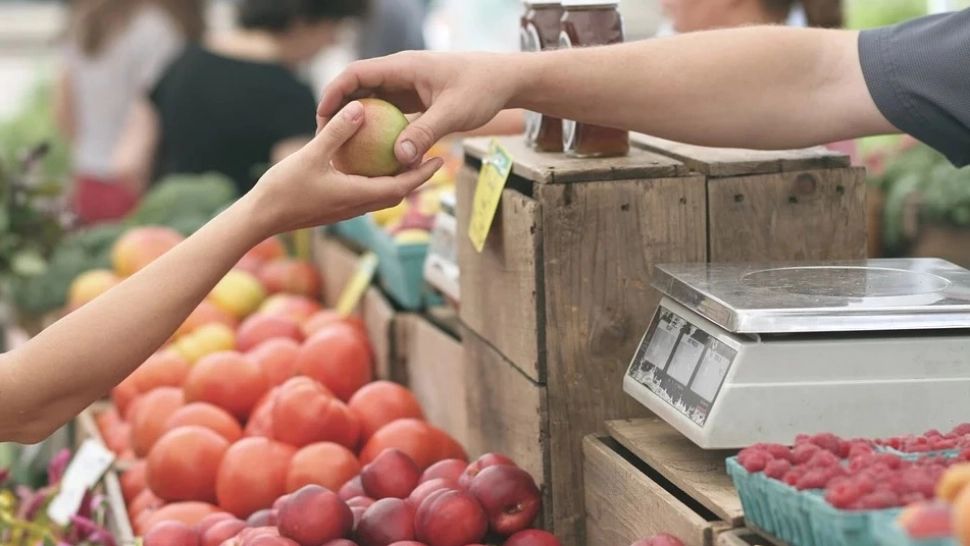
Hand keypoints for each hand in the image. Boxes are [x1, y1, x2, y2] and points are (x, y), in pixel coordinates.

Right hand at [248, 100, 443, 235]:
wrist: (260, 218)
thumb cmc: (284, 189)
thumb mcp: (311, 155)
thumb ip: (337, 132)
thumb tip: (360, 108)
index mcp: (357, 196)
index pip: (401, 187)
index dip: (422, 174)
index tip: (440, 160)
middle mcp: (356, 206)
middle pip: (396, 193)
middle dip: (416, 177)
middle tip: (432, 157)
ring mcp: (345, 209)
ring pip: (380, 195)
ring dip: (397, 180)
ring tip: (406, 158)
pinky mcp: (334, 207)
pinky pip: (363, 193)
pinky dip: (375, 180)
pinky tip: (369, 163)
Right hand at [318, 51, 516, 165]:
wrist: (505, 80)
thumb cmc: (482, 89)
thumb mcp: (453, 113)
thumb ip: (425, 133)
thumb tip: (399, 158)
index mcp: (403, 67)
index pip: (357, 73)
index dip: (334, 93)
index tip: (322, 117)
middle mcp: (401, 73)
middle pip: (358, 87)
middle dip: (339, 109)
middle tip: (325, 137)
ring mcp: (407, 86)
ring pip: (372, 101)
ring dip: (357, 121)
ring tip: (342, 147)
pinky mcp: (415, 99)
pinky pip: (389, 112)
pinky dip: (378, 128)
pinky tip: (372, 153)